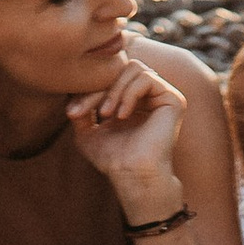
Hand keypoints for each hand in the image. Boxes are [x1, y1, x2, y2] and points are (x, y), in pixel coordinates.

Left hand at [65, 55, 189, 216]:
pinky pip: (147, 78)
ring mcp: (162, 95)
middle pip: (120, 68)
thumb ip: (81, 110)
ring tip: (105, 114)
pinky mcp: (173, 99)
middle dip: (98, 88)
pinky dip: (129, 93)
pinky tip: (122, 115)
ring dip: (113, 90)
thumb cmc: (112, 159)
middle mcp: (149, 94)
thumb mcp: (87, 132)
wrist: (131, 176)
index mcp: (132, 98)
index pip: (109, 77)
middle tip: (83, 111)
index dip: (89, 88)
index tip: (72, 112)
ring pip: (134, 68)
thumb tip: (70, 94)